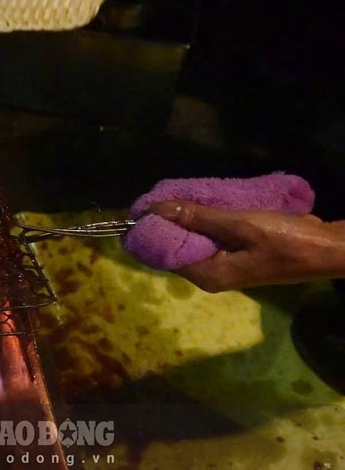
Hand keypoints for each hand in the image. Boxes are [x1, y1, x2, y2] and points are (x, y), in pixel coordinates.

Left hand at [149, 201, 344, 291]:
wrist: (329, 249)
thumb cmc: (285, 239)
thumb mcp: (238, 224)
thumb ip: (197, 217)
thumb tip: (156, 210)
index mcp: (207, 274)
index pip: (164, 254)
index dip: (152, 230)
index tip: (143, 205)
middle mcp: (211, 275)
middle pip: (176, 247)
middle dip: (168, 222)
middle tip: (161, 194)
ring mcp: (224, 266)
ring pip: (193, 240)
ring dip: (186, 219)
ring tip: (177, 194)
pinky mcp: (236, 255)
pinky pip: (210, 237)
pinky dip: (203, 221)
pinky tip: (200, 203)